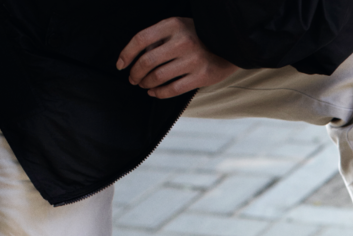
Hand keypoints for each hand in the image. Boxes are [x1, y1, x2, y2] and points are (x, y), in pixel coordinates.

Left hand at [116, 17, 239, 98]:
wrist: (232, 44)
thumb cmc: (200, 36)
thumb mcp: (179, 27)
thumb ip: (159, 38)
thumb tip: (137, 57)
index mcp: (174, 25)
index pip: (141, 39)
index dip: (126, 54)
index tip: (121, 64)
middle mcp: (183, 42)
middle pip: (147, 61)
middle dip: (135, 73)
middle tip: (133, 78)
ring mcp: (193, 60)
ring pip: (158, 77)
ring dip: (146, 83)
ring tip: (144, 84)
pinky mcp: (202, 76)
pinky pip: (173, 89)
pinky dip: (159, 93)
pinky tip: (154, 93)